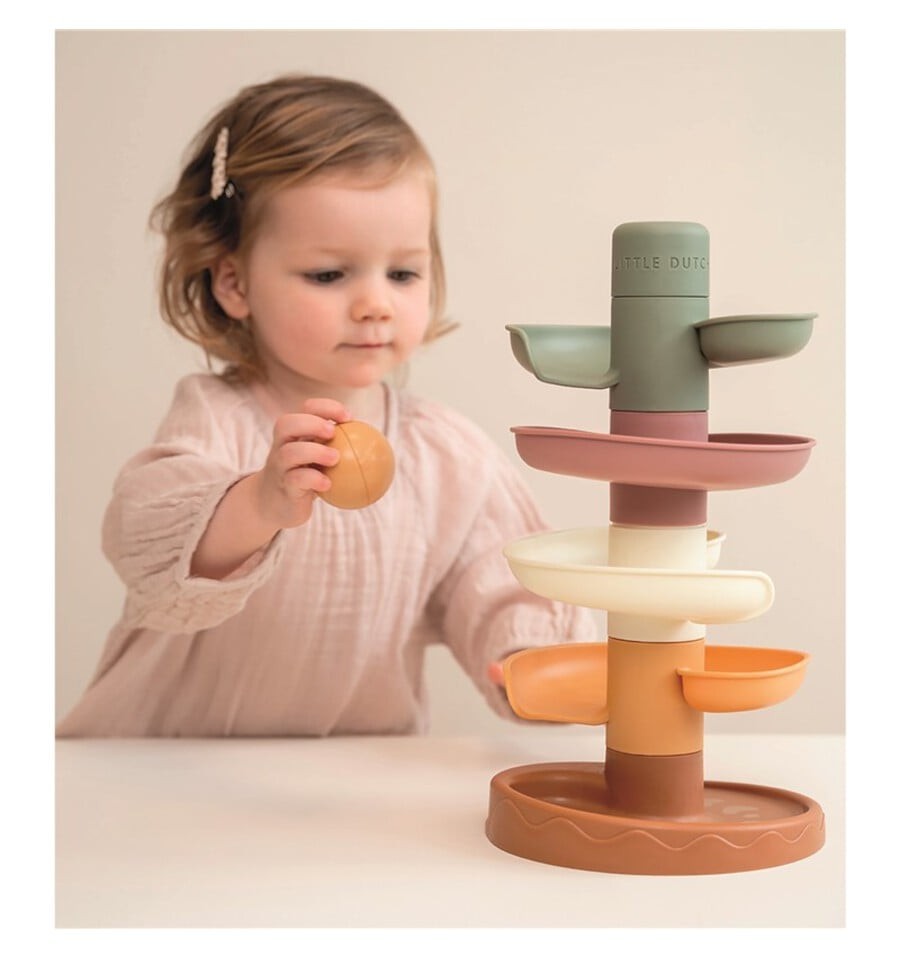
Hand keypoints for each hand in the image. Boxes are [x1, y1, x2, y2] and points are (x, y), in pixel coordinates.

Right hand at [254, 398, 351, 530]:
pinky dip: (312, 479)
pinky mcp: (282, 486)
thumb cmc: (306, 475)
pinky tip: (328, 484)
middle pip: (287, 424)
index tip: (348, 417)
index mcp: (294, 432)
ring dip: (314, 452)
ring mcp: (279, 466)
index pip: (305, 408)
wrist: (277, 503)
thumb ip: (341, 446)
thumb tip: (379, 443)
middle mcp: (282, 444)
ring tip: (335, 458)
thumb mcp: (320, 458)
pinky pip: (294, 480)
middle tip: (333, 432)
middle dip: (311, 423)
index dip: (325, 407)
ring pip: (289, 452)